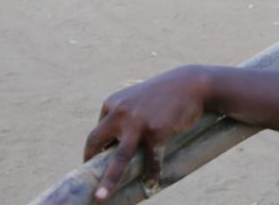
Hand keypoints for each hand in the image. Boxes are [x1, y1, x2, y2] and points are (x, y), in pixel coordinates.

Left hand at [83, 67, 205, 201]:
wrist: (191, 84)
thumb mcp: (137, 98)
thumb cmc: (164, 93)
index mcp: (112, 103)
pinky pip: (151, 159)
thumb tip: (115, 145)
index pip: (96, 132)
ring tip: (100, 197)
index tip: (95, 164)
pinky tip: (153, 181)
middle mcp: (121, 112)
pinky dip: (152, 172)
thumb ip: (124, 116)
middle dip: (89, 163)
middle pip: (97, 142)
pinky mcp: (156, 131)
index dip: (95, 150)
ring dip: (109, 180)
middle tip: (87, 184)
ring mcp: (138, 122)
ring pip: (119, 157)